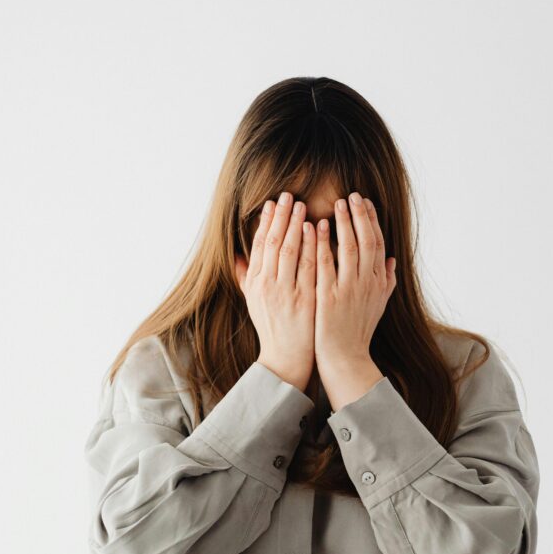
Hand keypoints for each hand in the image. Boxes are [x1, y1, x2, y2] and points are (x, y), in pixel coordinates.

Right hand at [234, 191, 315, 391]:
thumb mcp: (252, 301)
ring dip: (295, 225)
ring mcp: (284, 292)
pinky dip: (311, 246)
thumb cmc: (272, 327)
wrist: (286, 358)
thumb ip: (245, 276)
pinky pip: (307, 267)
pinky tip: (316, 229)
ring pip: (288, 251)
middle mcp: (266, 285)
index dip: (265, 222)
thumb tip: (236, 255)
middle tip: (288, 195)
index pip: (259, 245)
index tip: (272, 203)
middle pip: (272, 242)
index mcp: (254, 283)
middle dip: (280, 216)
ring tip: (302, 205)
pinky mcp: (303, 300)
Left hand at [314, 192, 396, 370]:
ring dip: (343, 223)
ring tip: (337, 204)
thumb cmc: (358, 330)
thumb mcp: (379, 305)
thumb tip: (392, 261)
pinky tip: (316, 227)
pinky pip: (324, 263)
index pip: (377, 242)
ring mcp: (348, 289)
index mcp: (378, 281)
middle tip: (351, 195)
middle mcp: (367, 282)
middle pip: (366, 240)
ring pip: (348, 247)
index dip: (371, 220)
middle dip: (359, 215)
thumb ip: (387, 281)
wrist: (345, 358)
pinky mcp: (329, 296)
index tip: (364, 202)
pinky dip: (322, 243)